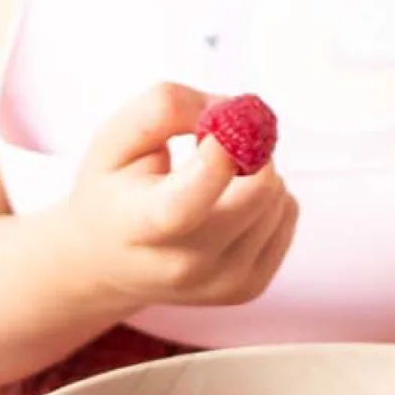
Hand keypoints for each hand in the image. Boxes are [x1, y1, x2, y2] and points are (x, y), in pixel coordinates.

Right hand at [58, 82, 297, 311]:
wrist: (107, 261)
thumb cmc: (112, 193)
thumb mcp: (114, 138)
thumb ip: (165, 108)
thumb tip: (230, 110)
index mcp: (139, 227)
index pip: (185, 205)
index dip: (216, 161)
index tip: (225, 124)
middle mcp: (183, 265)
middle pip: (254, 198)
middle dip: (248, 150)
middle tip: (223, 140)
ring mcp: (221, 282)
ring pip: (277, 199)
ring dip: (257, 172)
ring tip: (217, 179)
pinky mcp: (249, 286)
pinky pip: (287, 215)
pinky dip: (270, 196)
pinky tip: (231, 202)